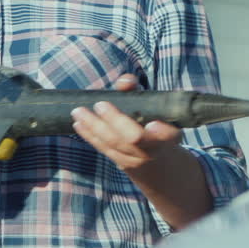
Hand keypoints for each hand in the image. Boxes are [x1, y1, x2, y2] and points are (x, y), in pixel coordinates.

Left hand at [70, 74, 187, 173]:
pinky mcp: (123, 164)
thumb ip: (138, 91)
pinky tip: (79, 124)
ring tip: (78, 112)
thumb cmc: (155, 125)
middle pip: (134, 138)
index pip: (169, 134)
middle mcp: (155, 149)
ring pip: (114, 144)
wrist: (159, 163)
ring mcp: (138, 160)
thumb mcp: (155, 109)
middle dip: (116, 121)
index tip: (152, 124)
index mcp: (170, 135)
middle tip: (100, 105)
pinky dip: (90, 136)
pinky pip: (104, 149)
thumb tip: (124, 82)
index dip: (162, 131)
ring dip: (94, 127)